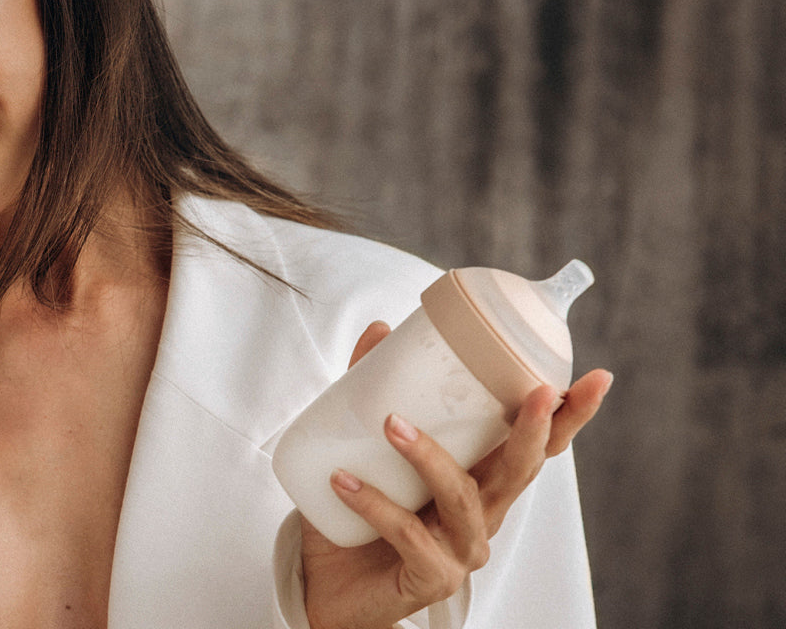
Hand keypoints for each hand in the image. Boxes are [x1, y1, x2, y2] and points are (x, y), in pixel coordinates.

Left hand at [297, 322, 610, 628]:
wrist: (326, 591)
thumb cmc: (355, 523)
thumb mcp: (362, 452)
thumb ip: (370, 395)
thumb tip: (380, 330)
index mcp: (480, 483)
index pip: (535, 448)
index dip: (569, 417)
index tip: (595, 378)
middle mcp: (483, 517)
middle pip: (523, 470)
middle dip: (536, 429)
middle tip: (536, 392)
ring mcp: (461, 551)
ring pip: (461, 497)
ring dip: (428, 455)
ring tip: (391, 423)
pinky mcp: (431, 577)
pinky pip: (409, 533)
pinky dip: (375, 503)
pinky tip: (343, 481)